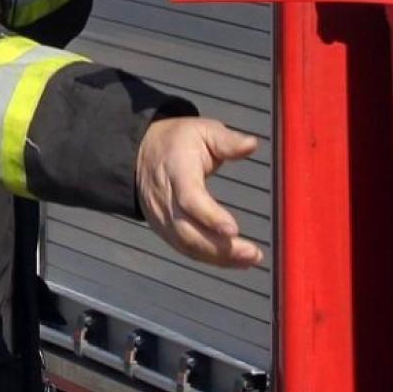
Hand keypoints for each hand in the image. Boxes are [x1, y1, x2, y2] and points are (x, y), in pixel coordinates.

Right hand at [136, 117, 263, 268]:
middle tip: (252, 253)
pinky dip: (211, 259)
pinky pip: (188, 250)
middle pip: (189, 231)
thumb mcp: (202, 130)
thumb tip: (251, 144)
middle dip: (220, 248)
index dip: (210, 217)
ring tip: (249, 258)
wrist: (141, 153)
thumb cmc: (177, 141)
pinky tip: (235, 261)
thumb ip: (227, 140)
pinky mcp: (165, 230)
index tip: (233, 229)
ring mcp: (163, 219)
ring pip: (188, 246)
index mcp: (176, 172)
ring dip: (219, 258)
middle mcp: (166, 200)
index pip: (189, 199)